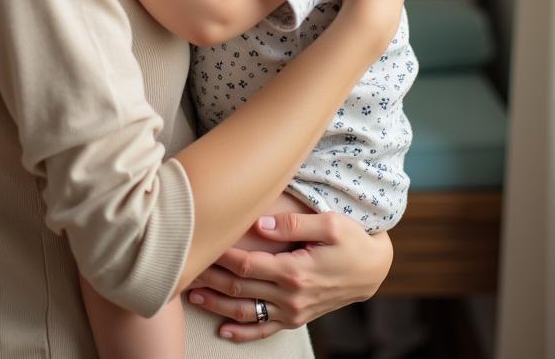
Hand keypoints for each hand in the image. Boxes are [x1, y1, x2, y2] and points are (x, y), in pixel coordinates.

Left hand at [186, 210, 393, 340]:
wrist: (373, 269)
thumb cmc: (351, 239)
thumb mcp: (329, 224)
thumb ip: (291, 223)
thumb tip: (258, 222)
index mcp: (295, 271)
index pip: (245, 264)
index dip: (218, 255)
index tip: (197, 243)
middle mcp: (291, 296)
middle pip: (239, 288)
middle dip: (209, 278)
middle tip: (181, 269)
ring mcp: (293, 311)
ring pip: (247, 311)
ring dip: (217, 305)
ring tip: (191, 296)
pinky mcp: (296, 317)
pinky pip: (266, 330)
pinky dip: (243, 333)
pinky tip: (223, 331)